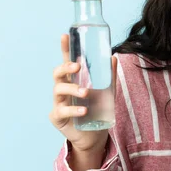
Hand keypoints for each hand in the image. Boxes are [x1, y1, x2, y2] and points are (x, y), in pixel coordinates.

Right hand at [48, 34, 117, 153]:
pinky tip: (84, 110)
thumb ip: (108, 76)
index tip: (65, 36)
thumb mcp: (107, 91)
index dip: (65, 48)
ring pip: (58, 90)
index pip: (67, 61)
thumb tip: (113, 56)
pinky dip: (73, 110)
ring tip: (86, 93)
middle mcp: (63, 88)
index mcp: (74, 80)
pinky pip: (62, 111)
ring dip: (73, 89)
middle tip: (77, 67)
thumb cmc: (97, 109)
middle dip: (66, 68)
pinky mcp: (57, 117)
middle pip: (57, 73)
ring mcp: (58, 102)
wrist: (95, 135)